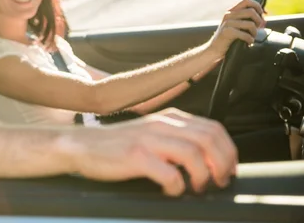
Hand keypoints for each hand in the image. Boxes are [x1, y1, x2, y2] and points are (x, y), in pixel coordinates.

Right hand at [60, 108, 237, 195]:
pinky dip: (177, 187)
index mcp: (168, 118)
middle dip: (222, 164)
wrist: (81, 145)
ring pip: (194, 155)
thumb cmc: (116, 145)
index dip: (228, 150)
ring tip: (196, 187)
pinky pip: (170, 174)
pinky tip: (170, 190)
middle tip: (218, 181)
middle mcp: (161, 124)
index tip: (228, 169)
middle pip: (209, 139)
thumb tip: (207, 157)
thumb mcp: (150, 132)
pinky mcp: (136, 156)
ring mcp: (148, 139)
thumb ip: (175, 137)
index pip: (213, 128)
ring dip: (202, 176)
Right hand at [206, 0, 264, 59]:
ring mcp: (227, 23)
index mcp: (231, 12)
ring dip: (254, 33)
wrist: (213, 50)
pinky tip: (248, 43)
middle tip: (257, 29)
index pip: (247, 1)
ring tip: (252, 38)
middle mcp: (228, 15)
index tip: (262, 15)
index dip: (257, 6)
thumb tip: (264, 19)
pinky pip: (245, 34)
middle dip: (258, 21)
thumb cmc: (228, 39)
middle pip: (251, 11)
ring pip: (250, 24)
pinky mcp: (226, 32)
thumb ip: (249, 21)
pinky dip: (249, 40)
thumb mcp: (238, 27)